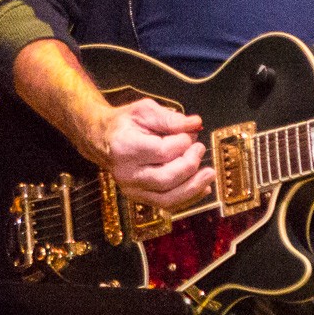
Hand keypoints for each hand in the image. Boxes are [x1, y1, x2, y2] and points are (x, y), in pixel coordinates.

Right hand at [91, 98, 213, 210]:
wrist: (104, 140)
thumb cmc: (126, 123)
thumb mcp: (145, 110)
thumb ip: (170, 118)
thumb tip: (196, 124)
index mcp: (126, 147)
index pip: (162, 152)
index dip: (183, 142)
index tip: (190, 132)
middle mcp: (126, 173)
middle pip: (165, 179)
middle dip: (190, 165)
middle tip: (201, 148)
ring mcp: (131, 189)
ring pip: (166, 198)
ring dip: (193, 188)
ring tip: (210, 173)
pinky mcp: (139, 197)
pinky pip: (165, 204)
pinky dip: (188, 199)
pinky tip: (204, 188)